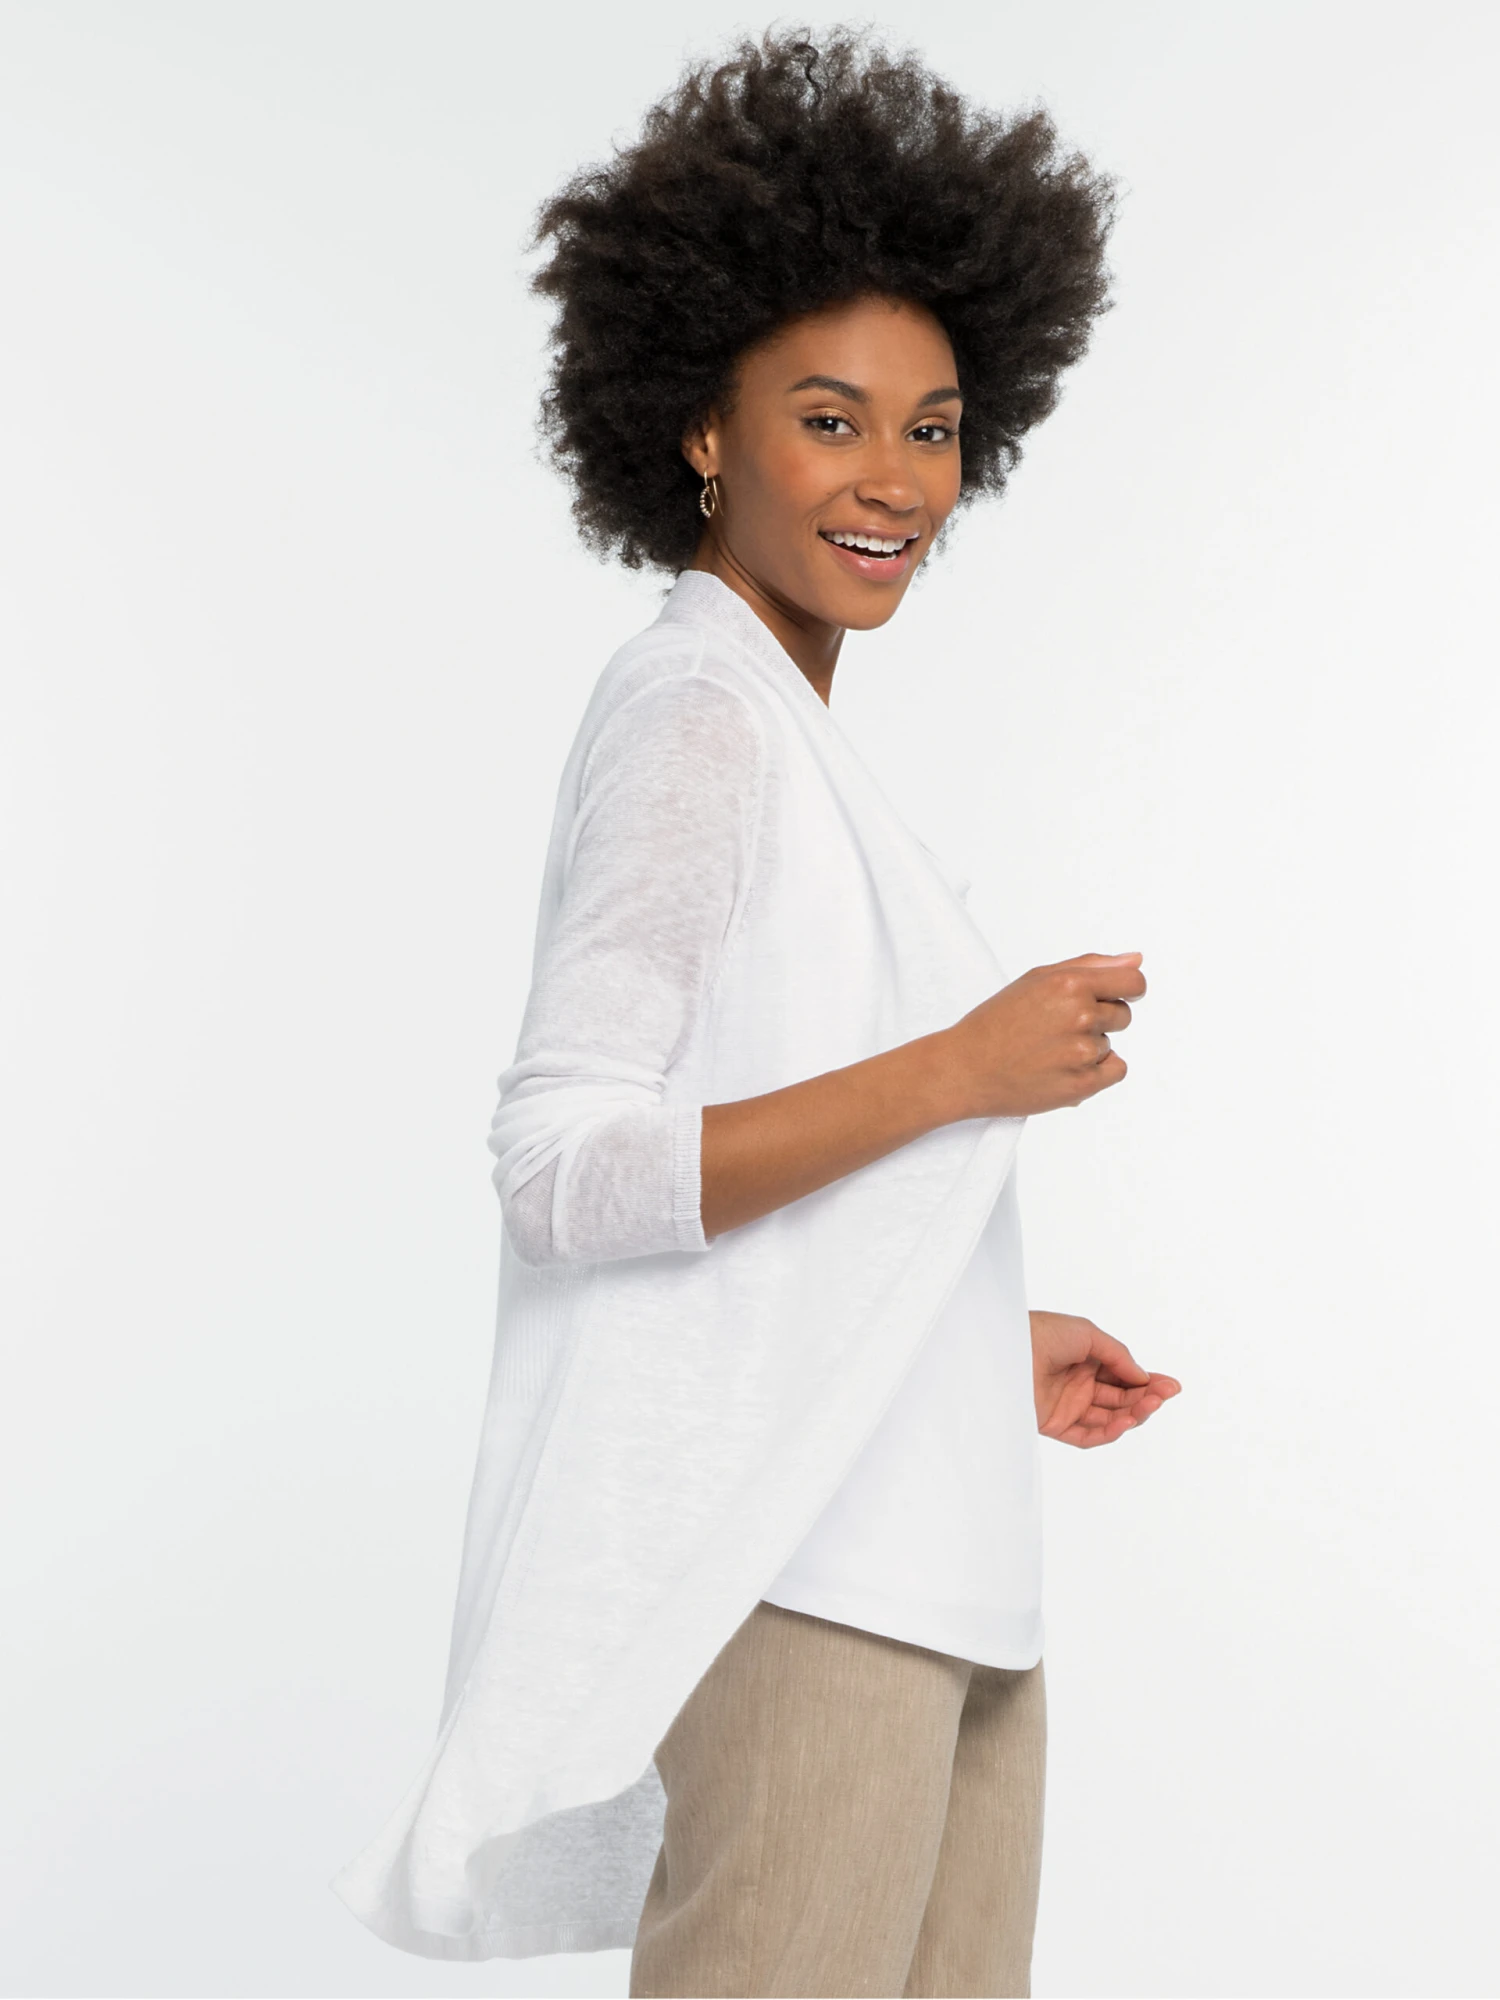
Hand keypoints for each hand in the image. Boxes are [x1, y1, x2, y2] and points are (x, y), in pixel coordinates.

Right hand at [941, 952, 1145, 1120]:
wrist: (965, 1068)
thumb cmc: (996, 1022)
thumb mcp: (1036, 979)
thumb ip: (1090, 965)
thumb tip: (1136, 960)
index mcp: (1069, 984)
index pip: (1133, 983)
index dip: (1127, 990)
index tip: (1113, 997)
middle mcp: (1080, 1015)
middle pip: (1123, 1015)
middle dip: (1099, 1019)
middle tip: (1058, 1028)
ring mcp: (1082, 1052)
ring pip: (1110, 1044)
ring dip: (1089, 1047)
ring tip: (1050, 1050)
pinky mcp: (1082, 1084)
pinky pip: (1115, 1070)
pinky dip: (1096, 1071)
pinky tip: (1064, 1068)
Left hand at [1030, 1309, 1180, 1446]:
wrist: (1005, 1349)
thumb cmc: (1041, 1333)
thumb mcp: (1087, 1334)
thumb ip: (1117, 1356)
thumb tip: (1142, 1376)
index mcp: (1084, 1359)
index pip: (1123, 1376)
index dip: (1148, 1382)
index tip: (1171, 1386)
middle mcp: (1078, 1383)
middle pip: (1120, 1398)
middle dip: (1146, 1397)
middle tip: (1165, 1395)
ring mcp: (1067, 1405)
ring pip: (1109, 1417)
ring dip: (1133, 1414)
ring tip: (1150, 1406)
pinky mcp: (1055, 1425)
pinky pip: (1087, 1435)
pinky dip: (1109, 1432)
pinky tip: (1126, 1422)